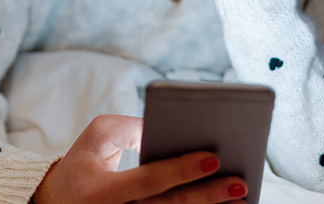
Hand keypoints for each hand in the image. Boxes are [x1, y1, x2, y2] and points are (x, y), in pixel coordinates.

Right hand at [33, 115, 247, 203]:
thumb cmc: (83, 164)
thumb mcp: (97, 137)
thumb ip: (130, 127)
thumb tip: (167, 131)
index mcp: (103, 192)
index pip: (149, 180)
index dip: (181, 170)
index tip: (213, 158)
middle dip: (208, 196)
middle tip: (239, 182)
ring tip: (240, 199)